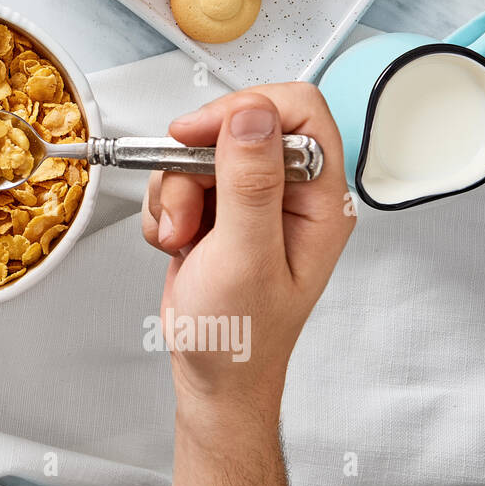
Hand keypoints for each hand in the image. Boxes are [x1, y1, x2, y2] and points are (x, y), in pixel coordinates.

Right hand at [141, 83, 354, 485]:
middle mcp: (289, 193)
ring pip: (200, 153)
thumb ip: (250, 181)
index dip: (248, 110)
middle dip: (198, 161)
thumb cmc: (241, 335)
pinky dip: (165, 208)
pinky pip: (178, 178)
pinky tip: (176, 244)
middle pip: (239, 125)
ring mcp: (250, 201)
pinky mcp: (216, 210)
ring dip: (175, 192)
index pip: (298, 111)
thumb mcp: (245, 256)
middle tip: (187, 198)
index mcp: (319, 198)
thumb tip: (252, 114)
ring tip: (184, 238)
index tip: (204, 133)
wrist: (211, 375)